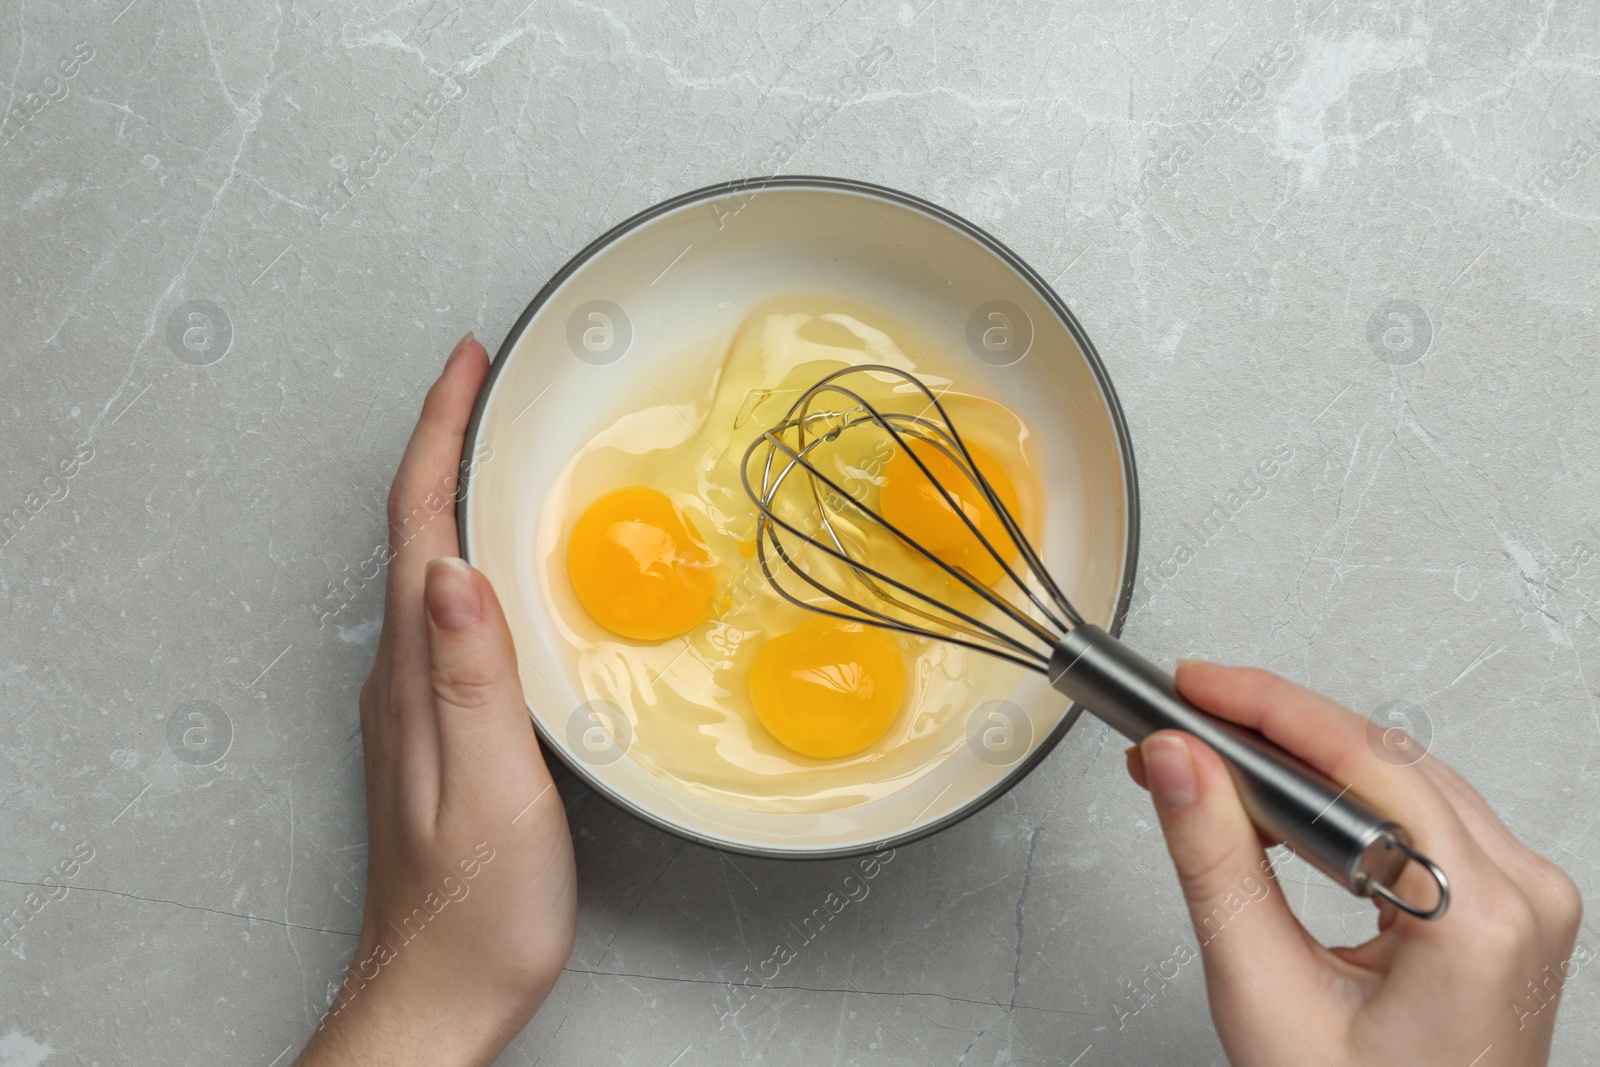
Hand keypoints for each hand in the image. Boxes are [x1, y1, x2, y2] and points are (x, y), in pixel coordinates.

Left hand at [296, 334, 576, 1065]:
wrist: (441, 992)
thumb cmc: (475, 909)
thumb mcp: (489, 790)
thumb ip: (473, 680)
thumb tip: (453, 570)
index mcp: (419, 675)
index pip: (419, 527)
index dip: (440, 435)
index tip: (469, 365)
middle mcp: (408, 676)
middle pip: (419, 530)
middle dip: (447, 442)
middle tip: (488, 382)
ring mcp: (422, 702)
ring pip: (435, 567)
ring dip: (460, 493)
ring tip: (501, 445)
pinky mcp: (445, 727)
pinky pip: (455, 613)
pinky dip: (478, 554)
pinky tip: (509, 562)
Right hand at [1126, 661, 1581, 1066]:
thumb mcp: (1263, 993)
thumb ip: (1214, 862)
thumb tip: (1179, 762)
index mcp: (1478, 918)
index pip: (1362, 761)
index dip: (1266, 708)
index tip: (1195, 686)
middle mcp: (1522, 896)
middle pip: (1385, 758)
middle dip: (1273, 730)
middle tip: (1186, 722)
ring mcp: (1524, 901)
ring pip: (1401, 778)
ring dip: (1303, 761)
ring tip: (1216, 763)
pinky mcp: (1506, 909)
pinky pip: (1420, 815)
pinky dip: (1341, 799)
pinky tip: (1280, 804)